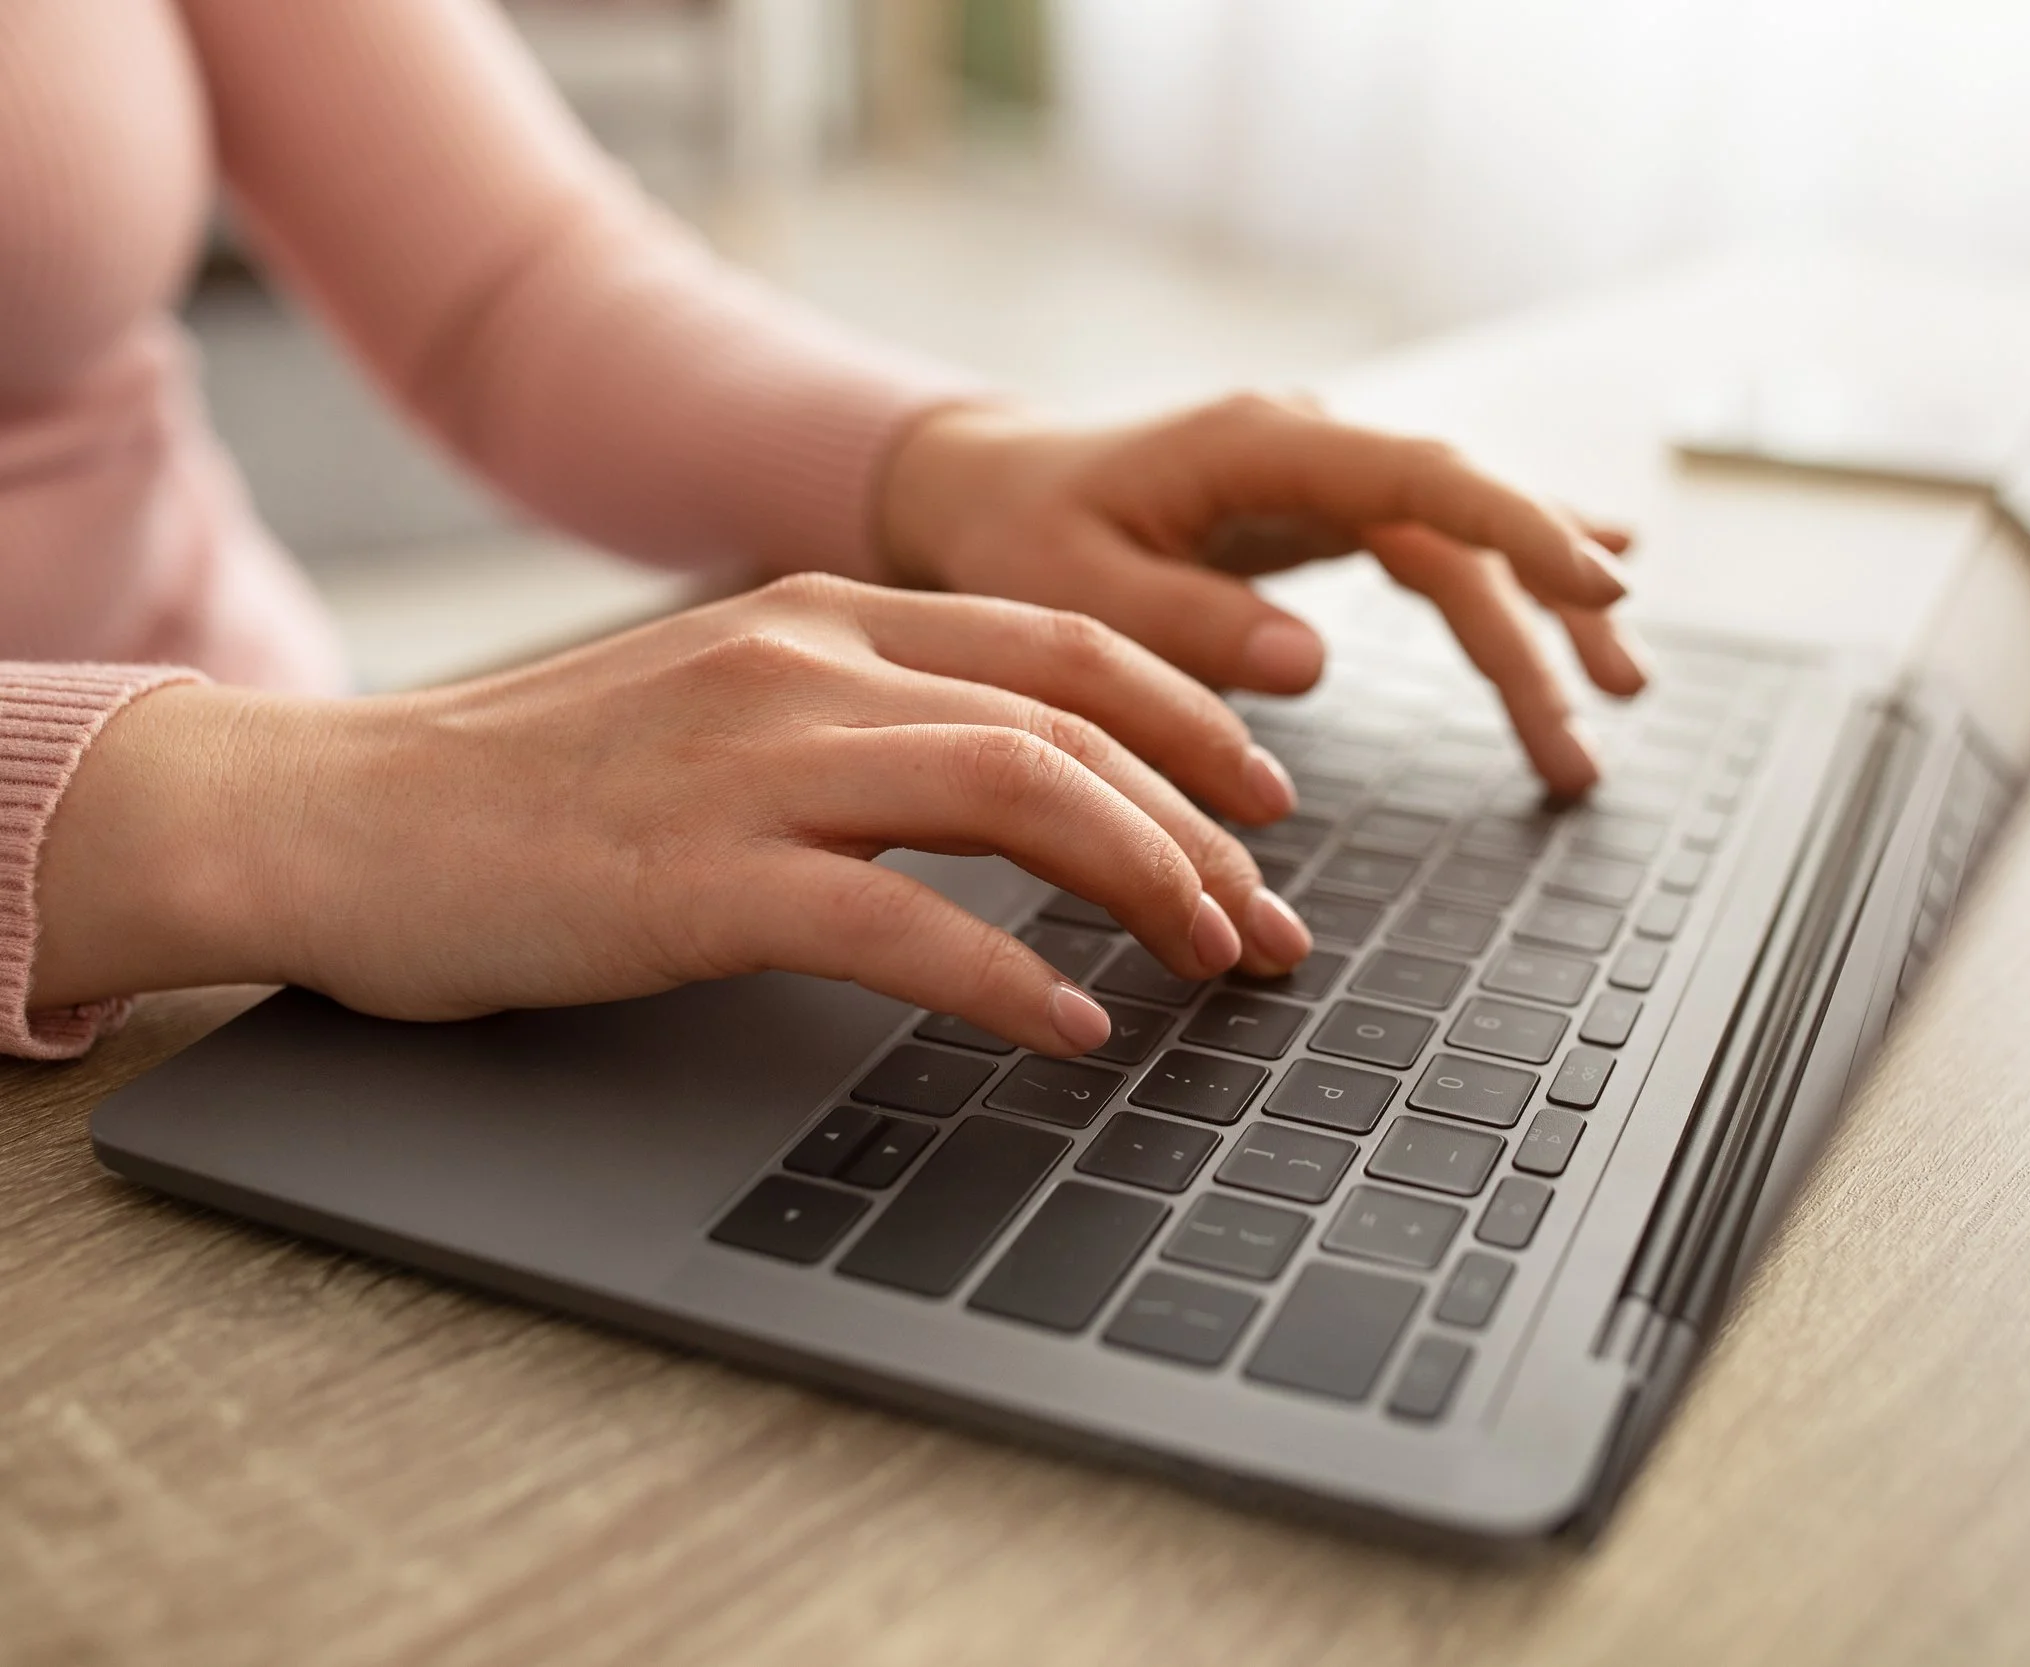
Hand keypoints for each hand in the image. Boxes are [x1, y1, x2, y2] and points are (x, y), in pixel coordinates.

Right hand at [31, 576, 1312, 1054]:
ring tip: (1216, 962)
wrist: (336, 818)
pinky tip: (1075, 1026)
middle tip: (1274, 921)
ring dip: (1147, 882)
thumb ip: (862, 722)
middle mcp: (803, 662)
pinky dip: (1011, 980)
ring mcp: (751, 764)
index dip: (1190, 722)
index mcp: (819, 614)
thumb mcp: (722, 712)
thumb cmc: (535, 790)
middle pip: (1072, 719)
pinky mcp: (698, 878)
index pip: (1064, 643)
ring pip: (1019, 794)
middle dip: (1204, 823)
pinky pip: (903, 925)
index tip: (1266, 800)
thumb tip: (1020, 789)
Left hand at [877, 394, 1649, 795]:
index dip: (1517, 526)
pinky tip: (1581, 610)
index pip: (1421, 474)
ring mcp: (1325, 476)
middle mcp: (1311, 444)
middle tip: (1615, 691)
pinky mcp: (1325, 513)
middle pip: (1465, 516)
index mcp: (1258, 444)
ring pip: (1463, 542)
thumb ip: (1184, 623)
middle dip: (1549, 603)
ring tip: (1612, 705)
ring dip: (1538, 621)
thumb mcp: (1069, 590)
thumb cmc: (1013, 533)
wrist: (983, 487)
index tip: (1597, 580)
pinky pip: (1436, 546)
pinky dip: (1507, 584)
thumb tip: (1312, 662)